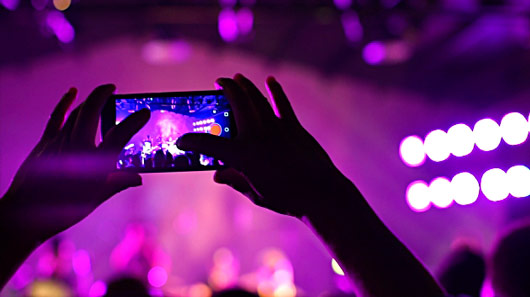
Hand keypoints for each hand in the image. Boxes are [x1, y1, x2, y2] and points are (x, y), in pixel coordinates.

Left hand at [1, 85, 149, 242]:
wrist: (25, 215)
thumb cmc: (64, 210)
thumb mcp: (97, 198)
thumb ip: (118, 183)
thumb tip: (138, 178)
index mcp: (95, 163)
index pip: (119, 135)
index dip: (134, 121)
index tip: (145, 112)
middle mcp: (77, 147)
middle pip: (92, 112)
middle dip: (104, 95)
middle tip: (114, 89)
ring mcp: (58, 142)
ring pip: (77, 113)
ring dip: (89, 100)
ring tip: (101, 94)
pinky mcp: (45, 143)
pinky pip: (57, 117)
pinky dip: (65, 103)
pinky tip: (72, 92)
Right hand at [177, 74, 351, 217]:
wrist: (320, 194)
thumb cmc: (286, 198)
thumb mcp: (255, 193)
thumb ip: (235, 180)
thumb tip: (217, 175)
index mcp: (243, 156)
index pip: (209, 145)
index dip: (191, 142)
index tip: (182, 142)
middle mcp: (257, 137)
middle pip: (237, 104)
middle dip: (225, 89)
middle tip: (218, 83)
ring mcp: (276, 129)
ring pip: (257, 100)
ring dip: (245, 86)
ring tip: (236, 78)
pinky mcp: (294, 128)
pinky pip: (282, 105)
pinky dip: (275, 91)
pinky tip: (270, 80)